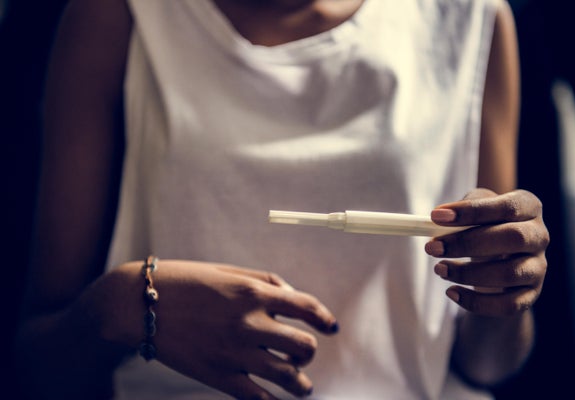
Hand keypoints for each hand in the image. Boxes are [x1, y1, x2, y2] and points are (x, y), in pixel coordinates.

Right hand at [144, 261, 337, 398]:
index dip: (325, 319)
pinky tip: (275, 397)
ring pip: (288, 377)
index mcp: (253, 293)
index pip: (307, 308)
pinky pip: (258, 398)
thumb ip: (265, 280)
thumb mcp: (228, 271)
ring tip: (302, 385)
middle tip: (302, 352)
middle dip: (309, 350)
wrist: (139, 305)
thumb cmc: (185, 281)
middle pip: (303, 345)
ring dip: (301, 382)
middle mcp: (250, 323)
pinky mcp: (218, 376)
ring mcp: (235, 353)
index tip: (331, 327)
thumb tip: (293, 297)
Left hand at [424, 188, 548, 316]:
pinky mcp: (531, 295)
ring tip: (439, 268)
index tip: (436, 216)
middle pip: (513, 238)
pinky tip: (452, 292)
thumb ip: (460, 209)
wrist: (500, 258)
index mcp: (528, 206)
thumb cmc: (484, 225)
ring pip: (509, 274)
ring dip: (467, 273)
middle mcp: (539, 236)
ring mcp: (538, 267)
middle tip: (433, 247)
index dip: (472, 211)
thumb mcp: (476, 208)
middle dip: (468, 243)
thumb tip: (439, 218)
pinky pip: (507, 305)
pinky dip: (476, 302)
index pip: (507, 207)